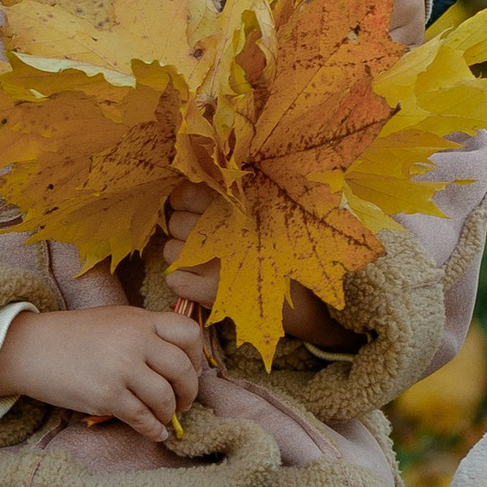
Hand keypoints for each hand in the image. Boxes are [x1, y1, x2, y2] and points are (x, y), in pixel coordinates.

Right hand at [0, 307, 203, 440]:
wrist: (31, 348)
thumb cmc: (72, 336)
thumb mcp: (113, 321)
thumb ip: (144, 333)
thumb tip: (178, 363)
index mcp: (139, 319)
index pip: (189, 333)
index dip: (196, 356)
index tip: (189, 370)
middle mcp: (134, 340)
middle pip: (183, 369)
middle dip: (188, 392)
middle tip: (182, 402)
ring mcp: (121, 368)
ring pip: (166, 398)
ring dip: (169, 413)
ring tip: (162, 416)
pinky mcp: (107, 395)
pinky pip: (143, 419)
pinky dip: (153, 430)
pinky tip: (154, 432)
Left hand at [163, 184, 362, 352]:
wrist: (314, 300)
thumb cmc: (290, 249)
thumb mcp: (272, 215)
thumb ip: (241, 198)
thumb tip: (198, 186)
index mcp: (237, 205)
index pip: (185, 193)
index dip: (183, 201)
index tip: (191, 208)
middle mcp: (224, 229)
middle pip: (175, 222)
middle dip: (181, 230)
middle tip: (198, 238)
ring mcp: (217, 260)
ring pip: (172, 251)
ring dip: (180, 256)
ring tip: (198, 261)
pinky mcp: (215, 292)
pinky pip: (176, 281)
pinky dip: (181, 282)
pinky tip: (193, 282)